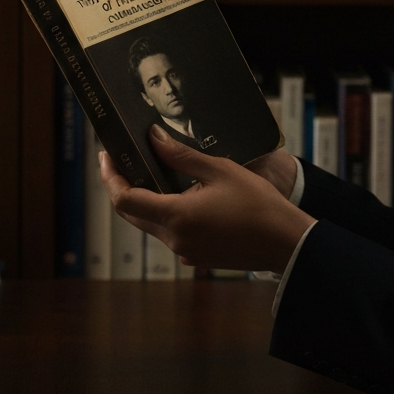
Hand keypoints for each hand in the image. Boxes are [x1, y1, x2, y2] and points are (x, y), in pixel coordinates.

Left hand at [100, 125, 315, 273]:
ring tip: (150, 168)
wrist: (286, 242)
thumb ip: (181, 155)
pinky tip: (177, 192)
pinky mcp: (197, 256)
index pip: (125, 199)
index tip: (106, 155)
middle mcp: (174, 239)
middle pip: (132, 214)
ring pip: (150, 223)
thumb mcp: (219, 170)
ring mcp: (185, 251)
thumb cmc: (257, 203)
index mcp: (176, 216)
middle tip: (121, 158)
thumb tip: (152, 137)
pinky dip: (164, 211)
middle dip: (122, 185)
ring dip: (144, 199)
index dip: (110, 177)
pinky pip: (170, 232)